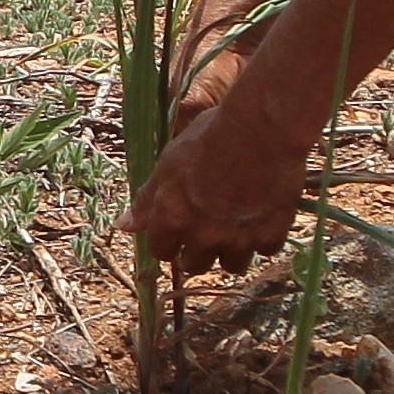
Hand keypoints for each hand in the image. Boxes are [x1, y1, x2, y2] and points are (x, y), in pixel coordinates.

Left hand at [132, 85, 314, 273]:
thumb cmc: (210, 137)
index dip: (170, 241)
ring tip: (239, 224)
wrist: (262, 128)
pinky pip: (266, 249)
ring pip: (233, 265)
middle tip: (210, 228)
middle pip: (195, 266)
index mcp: (174, 218)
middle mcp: (203, 235)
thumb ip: (147, 200)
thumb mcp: (169, 164)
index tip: (180, 230)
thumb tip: (122, 225)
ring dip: (233, 250)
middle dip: (199, 251)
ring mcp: (238, 239)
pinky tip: (265, 214)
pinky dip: (265, 236)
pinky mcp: (270, 234)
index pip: (161, 252)